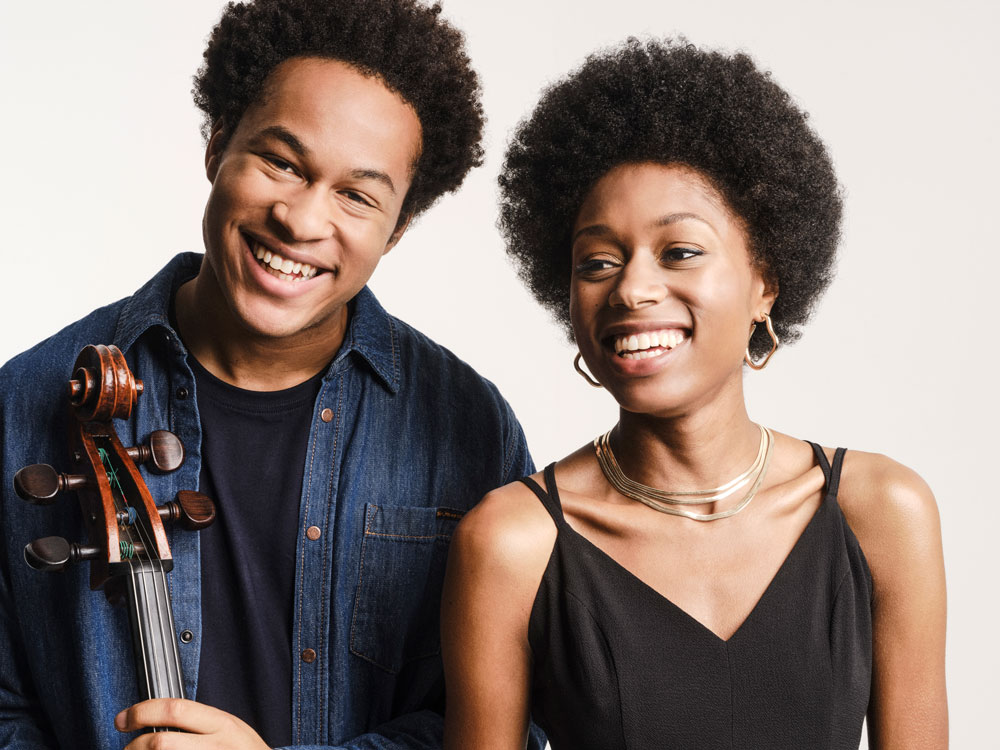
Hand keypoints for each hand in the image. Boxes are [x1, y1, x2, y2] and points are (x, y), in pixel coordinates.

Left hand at [116, 699, 270, 748]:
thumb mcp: (232, 730)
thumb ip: (201, 723)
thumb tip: (158, 717)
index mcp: (223, 725)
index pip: (175, 710)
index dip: (142, 712)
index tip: (124, 719)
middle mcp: (216, 747)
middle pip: (160, 742)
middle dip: (135, 746)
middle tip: (130, 747)